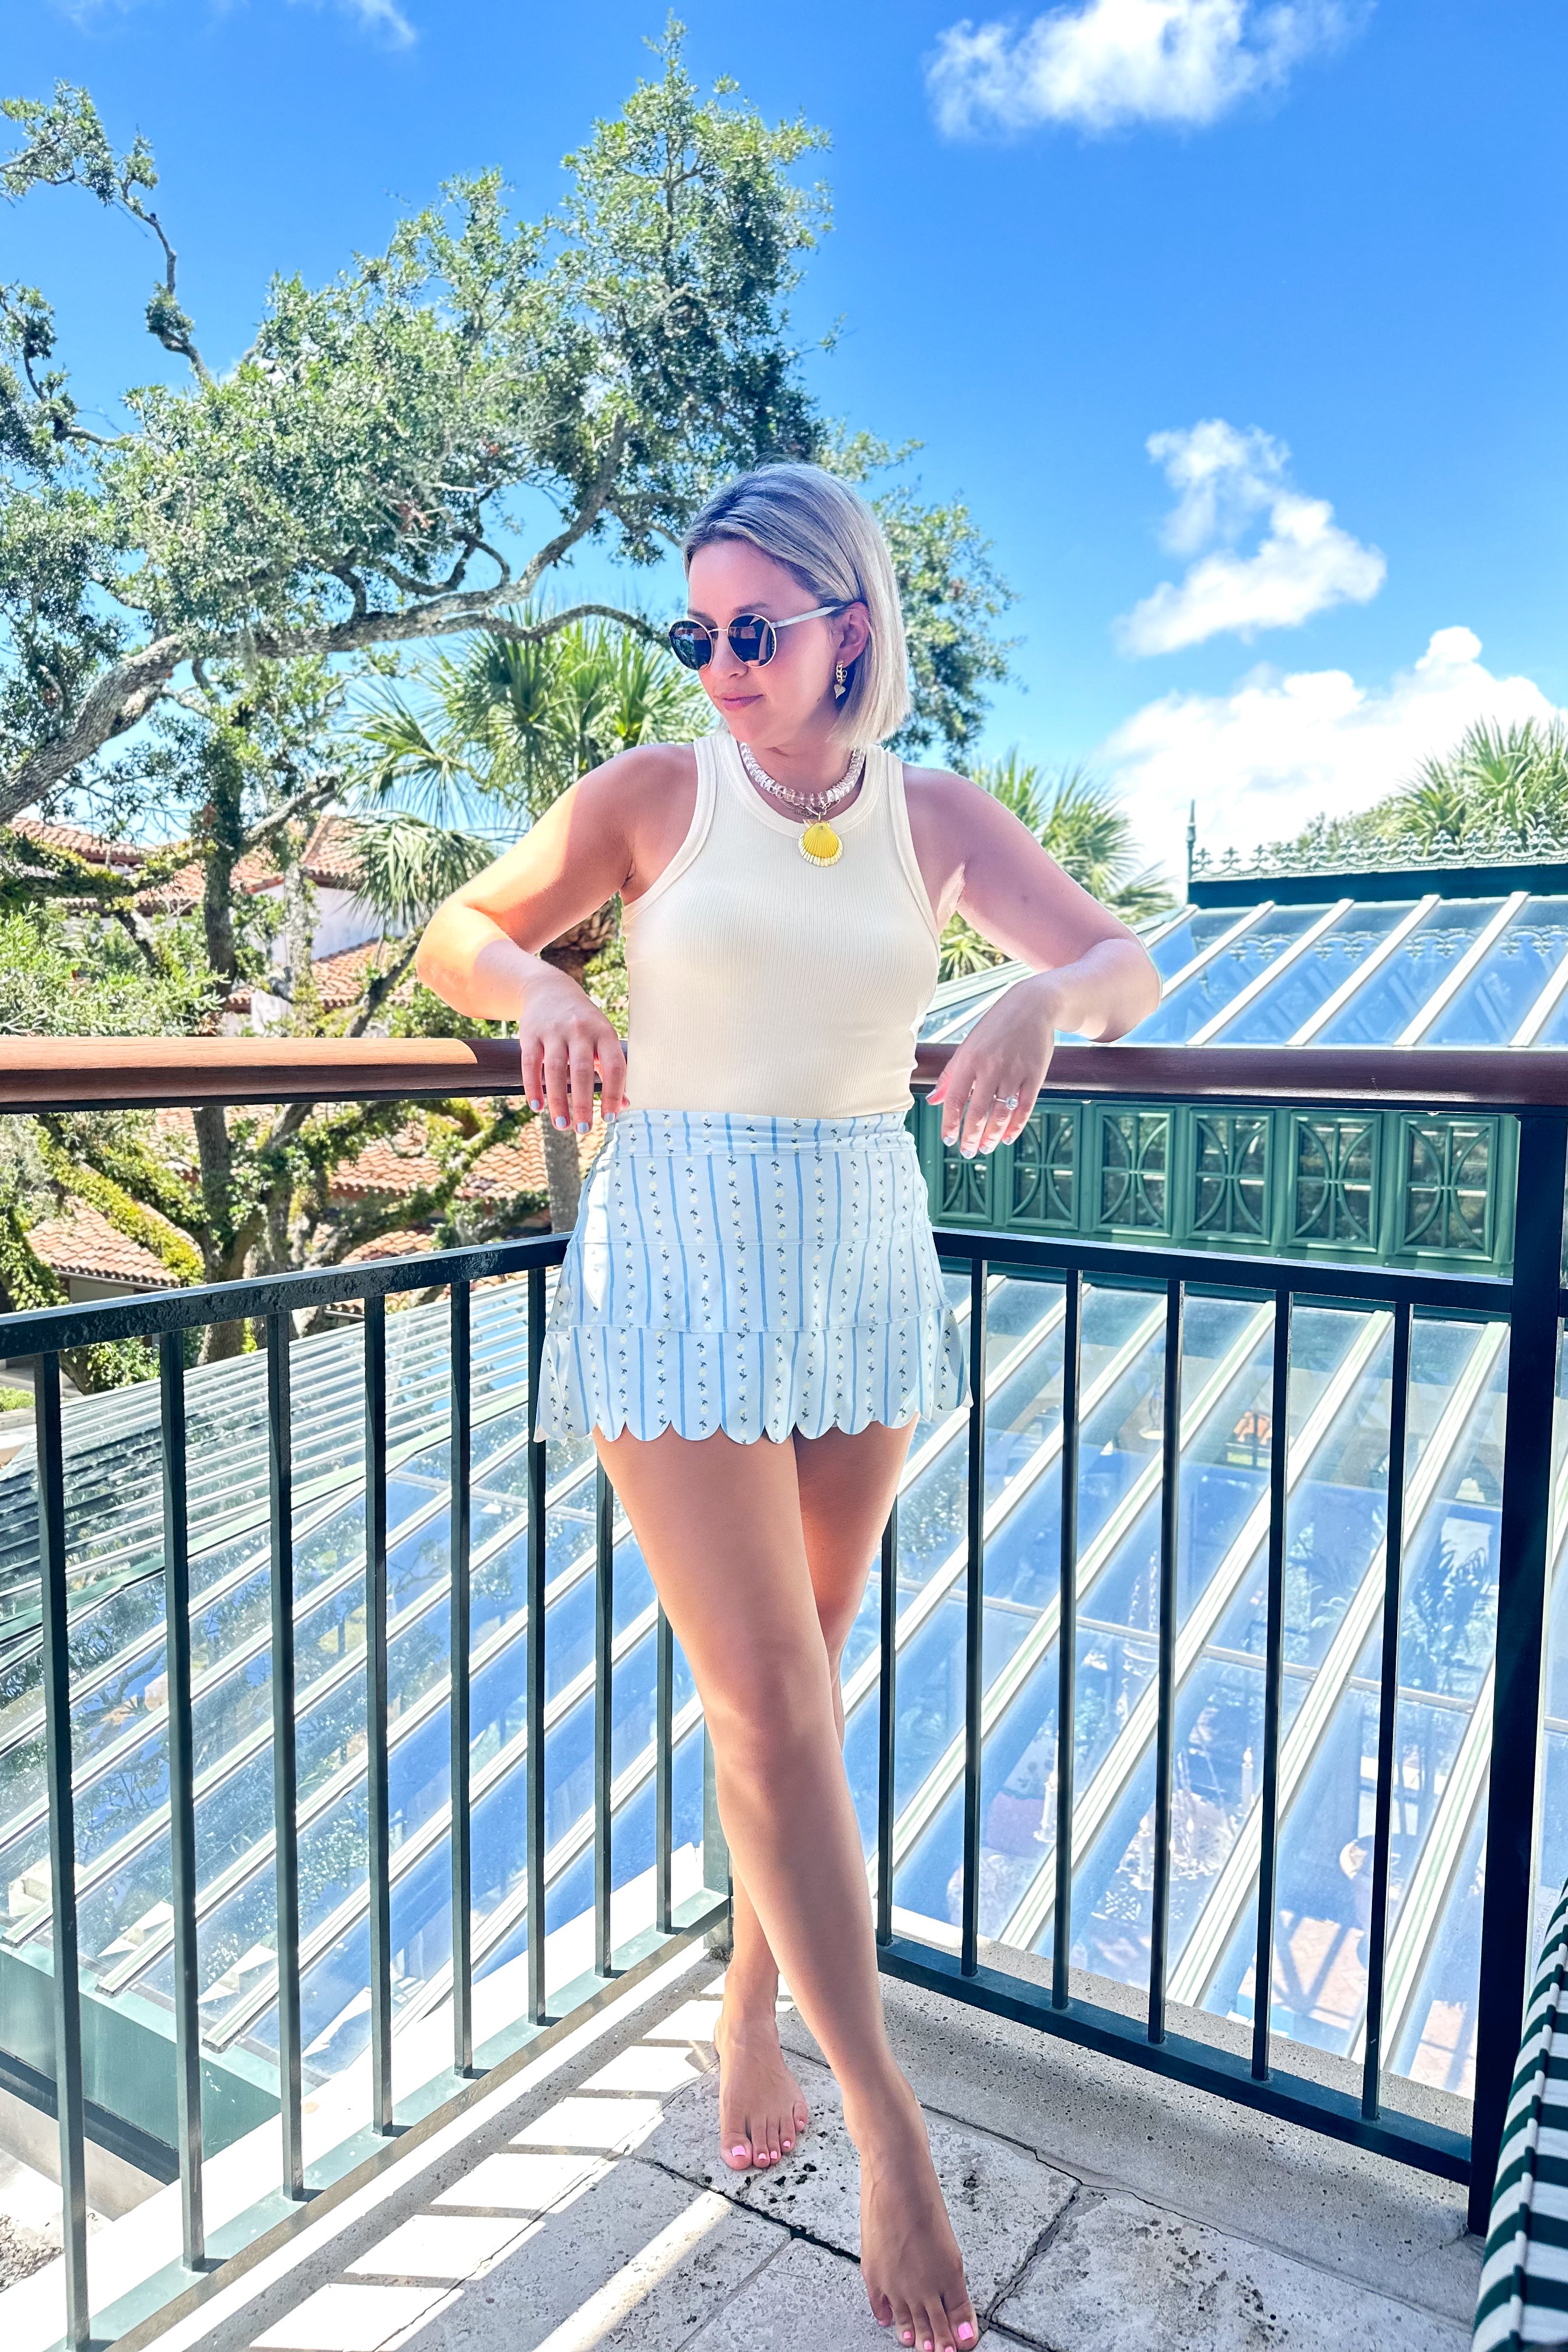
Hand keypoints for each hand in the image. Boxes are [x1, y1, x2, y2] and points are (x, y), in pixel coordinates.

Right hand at [517, 968, 630, 1137]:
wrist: (548, 989)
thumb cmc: (583, 1023)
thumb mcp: (602, 1038)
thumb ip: (611, 1069)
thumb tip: (624, 1105)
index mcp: (604, 1032)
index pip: (614, 1066)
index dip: (614, 1093)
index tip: (611, 1118)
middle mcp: (580, 1030)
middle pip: (582, 1070)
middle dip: (584, 1103)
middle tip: (584, 1130)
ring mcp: (554, 1031)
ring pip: (556, 1070)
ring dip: (558, 1101)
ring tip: (562, 1125)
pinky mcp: (530, 1035)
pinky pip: (530, 1064)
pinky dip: (533, 1087)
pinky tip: (537, 1107)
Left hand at [928, 974, 1058, 1158]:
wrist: (1032, 1006)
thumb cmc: (995, 1027)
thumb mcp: (967, 1046)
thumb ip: (950, 1075)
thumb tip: (933, 1101)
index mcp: (969, 1059)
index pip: (954, 1098)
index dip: (950, 1123)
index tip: (948, 1139)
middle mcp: (990, 1067)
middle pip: (977, 1111)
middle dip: (971, 1136)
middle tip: (967, 1152)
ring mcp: (1014, 1072)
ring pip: (1001, 1113)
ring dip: (991, 1135)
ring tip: (985, 1148)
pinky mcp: (1035, 1075)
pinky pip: (1024, 1108)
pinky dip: (1015, 1126)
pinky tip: (1007, 1137)